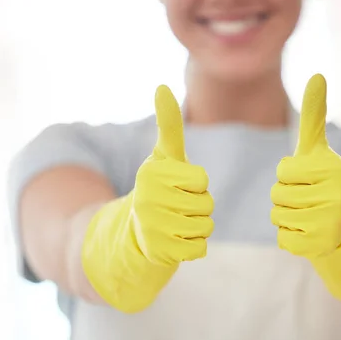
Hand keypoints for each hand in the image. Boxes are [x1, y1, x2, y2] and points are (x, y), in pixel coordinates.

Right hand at [133, 85, 214, 264]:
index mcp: (151, 174)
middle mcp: (148, 199)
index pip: (201, 180)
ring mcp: (152, 228)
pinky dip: (194, 247)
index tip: (179, 186)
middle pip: (206, 204)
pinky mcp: (159, 253)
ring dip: (198, 227)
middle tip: (177, 208)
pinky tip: (176, 242)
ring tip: (177, 223)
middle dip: (198, 207)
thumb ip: (168, 125)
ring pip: (205, 227)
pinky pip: (199, 250)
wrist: (134, 233)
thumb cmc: (158, 189)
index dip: (197, 185)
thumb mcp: (163, 157)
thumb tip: (161, 87)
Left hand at [271, 74, 340, 258]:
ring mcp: (329, 223)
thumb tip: (317, 75)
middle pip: (277, 195)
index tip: (309, 178)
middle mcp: (336, 195)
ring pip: (277, 217)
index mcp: (334, 168)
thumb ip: (314, 114)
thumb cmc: (322, 181)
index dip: (290, 175)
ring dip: (286, 217)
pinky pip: (283, 240)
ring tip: (308, 214)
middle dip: (286, 197)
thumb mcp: (317, 149)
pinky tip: (308, 232)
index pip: (284, 170)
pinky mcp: (319, 246)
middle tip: (308, 199)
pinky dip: (290, 237)